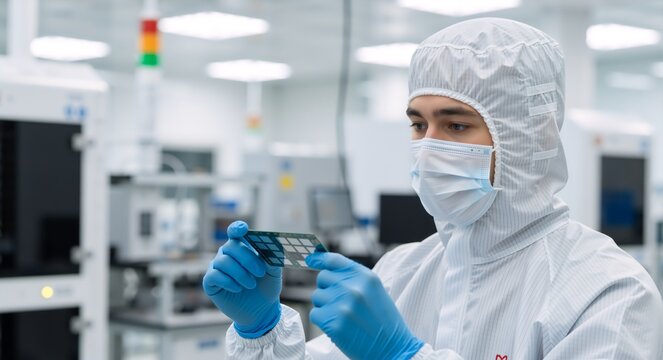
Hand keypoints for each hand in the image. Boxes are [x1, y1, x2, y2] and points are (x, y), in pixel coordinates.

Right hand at [202, 221, 281, 337]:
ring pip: (223, 261)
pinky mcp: (210, 282)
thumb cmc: (266, 288)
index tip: (243, 230)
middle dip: (247, 258)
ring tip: (251, 285)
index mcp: (242, 247)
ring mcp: (217, 267)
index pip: (236, 232)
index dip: (237, 228)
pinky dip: (228, 281)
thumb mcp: (274, 273)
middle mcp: (227, 254)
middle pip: (231, 246)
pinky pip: (214, 275)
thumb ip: (273, 259)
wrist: (261, 311)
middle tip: (260, 272)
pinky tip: (238, 289)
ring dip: (240, 273)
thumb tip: (273, 247)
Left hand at [306, 252, 423, 359]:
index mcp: (365, 277)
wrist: (393, 349)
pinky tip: (339, 326)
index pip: (334, 260)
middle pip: (322, 278)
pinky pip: (315, 314)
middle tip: (340, 303)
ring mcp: (342, 305)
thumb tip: (326, 268)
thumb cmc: (384, 321)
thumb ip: (353, 278)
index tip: (311, 259)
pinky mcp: (333, 323)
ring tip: (343, 316)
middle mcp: (353, 287)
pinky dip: (323, 321)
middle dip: (327, 289)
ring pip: (317, 297)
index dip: (319, 259)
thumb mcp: (375, 291)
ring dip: (325, 306)